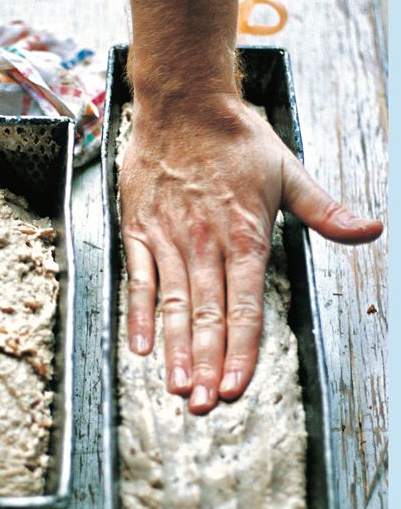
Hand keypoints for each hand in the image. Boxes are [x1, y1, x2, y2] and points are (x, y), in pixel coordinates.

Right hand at [119, 91, 382, 413]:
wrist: (183, 104)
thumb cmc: (234, 138)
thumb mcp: (289, 170)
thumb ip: (325, 211)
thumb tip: (371, 230)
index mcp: (245, 236)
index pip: (245, 307)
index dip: (240, 350)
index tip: (236, 385)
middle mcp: (205, 243)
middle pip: (208, 316)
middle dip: (206, 364)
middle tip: (203, 405)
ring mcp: (169, 238)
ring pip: (175, 306)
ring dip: (175, 350)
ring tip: (177, 387)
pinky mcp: (141, 230)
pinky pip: (140, 280)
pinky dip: (139, 315)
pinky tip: (141, 346)